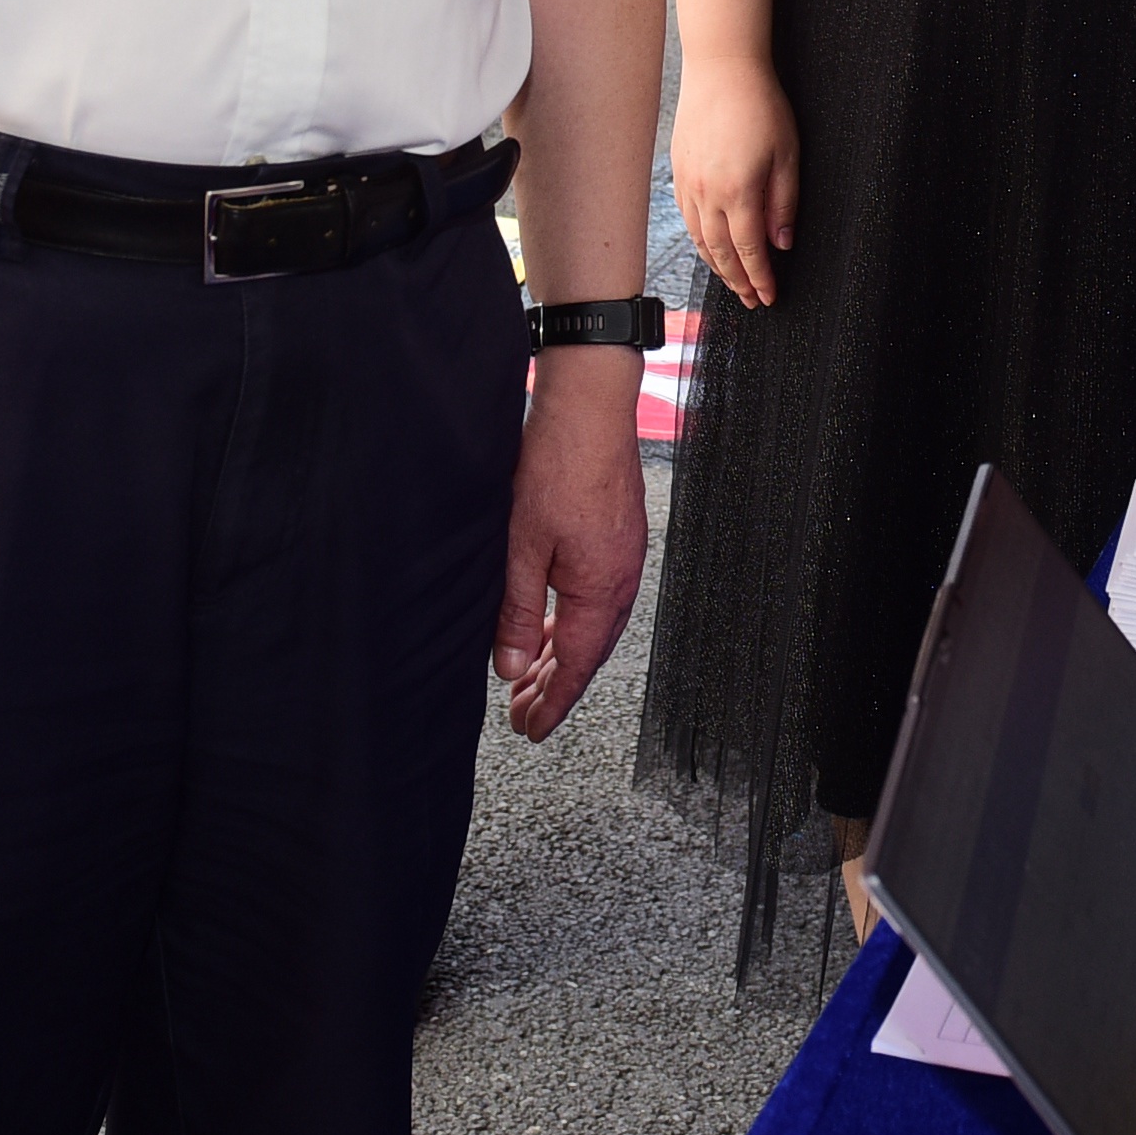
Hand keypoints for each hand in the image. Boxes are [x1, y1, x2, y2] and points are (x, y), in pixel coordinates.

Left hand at [493, 351, 646, 740]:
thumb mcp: (521, 547)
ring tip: (530, 677)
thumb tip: (512, 668)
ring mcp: (623, 557)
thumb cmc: (558, 466)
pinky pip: (597, 598)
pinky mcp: (617, 537)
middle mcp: (621, 579)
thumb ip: (518, 613)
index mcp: (601, 589)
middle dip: (554, 686)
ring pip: (593, 626)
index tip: (530, 729)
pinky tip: (552, 624)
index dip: (553, 702)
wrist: (590, 406)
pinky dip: (572, 622)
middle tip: (522, 715)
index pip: (577, 665)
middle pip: (588, 652)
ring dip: (562, 655)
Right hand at [671, 54, 797, 311]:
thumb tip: (781, 244)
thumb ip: (784, 203)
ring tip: (732, 282)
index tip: (768, 296)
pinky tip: (709, 247)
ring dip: (717, 266)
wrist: (721, 69)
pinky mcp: (678, 171)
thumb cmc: (760, 105)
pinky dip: (699, 241)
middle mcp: (708, 193)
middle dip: (738, 281)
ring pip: (700, 240)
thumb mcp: (788, 155)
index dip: (759, 278)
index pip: (749, 250)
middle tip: (751, 299)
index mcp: (739, 191)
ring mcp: (688, 183)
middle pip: (721, 252)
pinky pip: (686, 218)